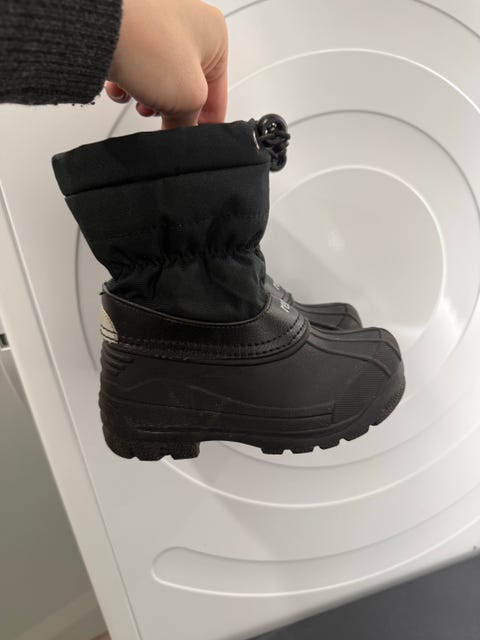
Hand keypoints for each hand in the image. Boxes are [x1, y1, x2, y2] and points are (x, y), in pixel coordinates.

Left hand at [105, 0, 227, 128]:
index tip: (193, 138)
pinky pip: (136, 68)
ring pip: (161, 79)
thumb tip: (180, 132)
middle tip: (164, 116)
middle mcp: (187, 23)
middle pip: (187, 86)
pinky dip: (130, 84)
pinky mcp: (130, 32)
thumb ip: (190, 123)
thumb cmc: (147, 46)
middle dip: (173, 108)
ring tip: (141, 99)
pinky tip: (122, 88)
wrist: (99, 27)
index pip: (217, 92)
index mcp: (215, 34)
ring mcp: (157, 25)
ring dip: (150, 98)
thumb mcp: (188, 99)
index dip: (206, 122)